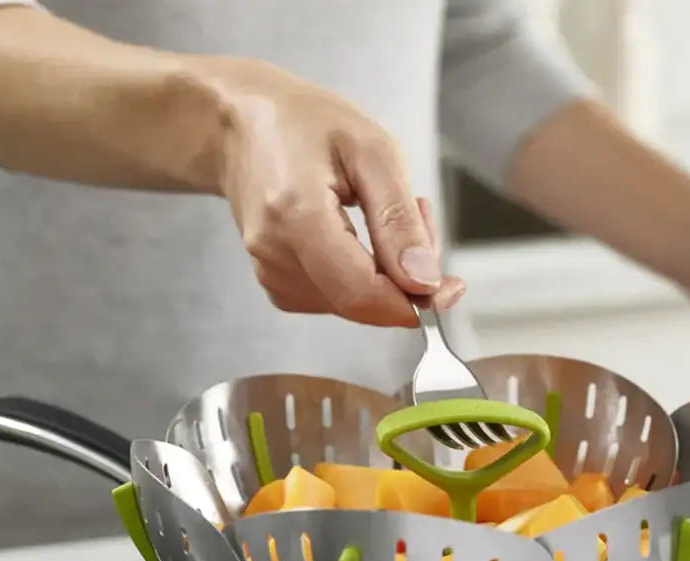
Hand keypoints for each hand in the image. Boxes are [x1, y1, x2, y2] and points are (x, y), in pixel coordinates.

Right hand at [202, 59, 464, 325]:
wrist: (240, 127)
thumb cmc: (305, 125)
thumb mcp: (372, 151)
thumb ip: (399, 220)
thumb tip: (423, 282)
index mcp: (296, 216)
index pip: (361, 293)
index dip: (412, 303)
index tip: (449, 287)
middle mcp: (275, 253)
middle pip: (361, 303)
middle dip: (406, 280)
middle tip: (419, 217)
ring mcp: (270, 273)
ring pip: (353, 305)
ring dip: (386, 274)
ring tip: (381, 211)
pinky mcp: (276, 284)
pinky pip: (337, 299)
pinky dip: (362, 277)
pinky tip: (359, 235)